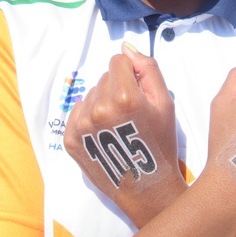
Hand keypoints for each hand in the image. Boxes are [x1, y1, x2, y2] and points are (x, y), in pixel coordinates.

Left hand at [63, 43, 185, 226]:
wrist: (147, 189)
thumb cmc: (161, 144)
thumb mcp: (165, 103)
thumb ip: (148, 68)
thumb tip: (126, 47)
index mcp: (123, 97)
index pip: (118, 62)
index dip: (131, 74)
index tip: (140, 94)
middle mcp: (97, 109)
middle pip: (104, 78)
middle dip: (118, 88)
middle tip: (132, 115)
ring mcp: (80, 126)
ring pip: (90, 95)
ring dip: (103, 103)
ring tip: (119, 127)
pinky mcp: (69, 141)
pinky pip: (77, 113)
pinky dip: (89, 118)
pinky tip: (105, 134)